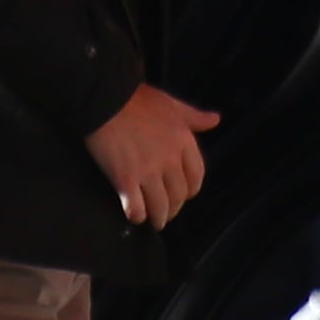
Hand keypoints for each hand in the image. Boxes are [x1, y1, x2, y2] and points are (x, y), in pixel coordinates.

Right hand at [86, 82, 220, 226]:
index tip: (182, 196)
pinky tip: (134, 215)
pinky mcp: (125, 179)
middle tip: (166, 212)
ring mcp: (148, 171)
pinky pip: (136, 208)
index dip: (190, 191)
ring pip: (161, 207)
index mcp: (184, 141)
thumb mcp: (170, 103)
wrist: (104, 98)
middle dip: (174, 208)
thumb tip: (215, 119)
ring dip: (158, 218)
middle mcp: (170, 159)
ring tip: (153, 221)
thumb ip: (193, 116)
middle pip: (179, 195)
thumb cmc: (135, 99)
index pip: (196, 177)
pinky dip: (136, 216)